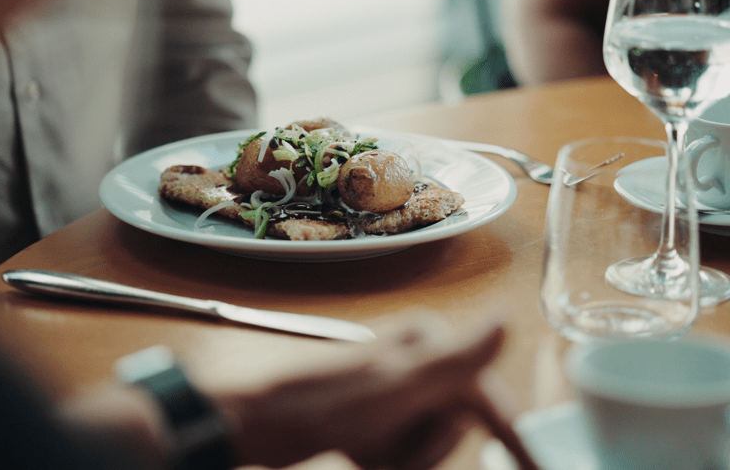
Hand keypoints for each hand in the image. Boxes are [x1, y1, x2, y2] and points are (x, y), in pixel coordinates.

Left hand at [214, 316, 538, 469]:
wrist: (259, 420)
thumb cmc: (327, 401)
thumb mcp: (399, 384)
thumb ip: (457, 358)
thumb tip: (506, 317)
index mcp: (426, 343)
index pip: (486, 396)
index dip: (512, 438)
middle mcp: (414, 359)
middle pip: (455, 425)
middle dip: (427, 451)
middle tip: (389, 455)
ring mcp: (394, 388)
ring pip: (429, 441)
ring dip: (404, 459)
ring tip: (368, 453)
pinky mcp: (376, 414)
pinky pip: (402, 449)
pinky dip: (386, 460)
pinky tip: (362, 454)